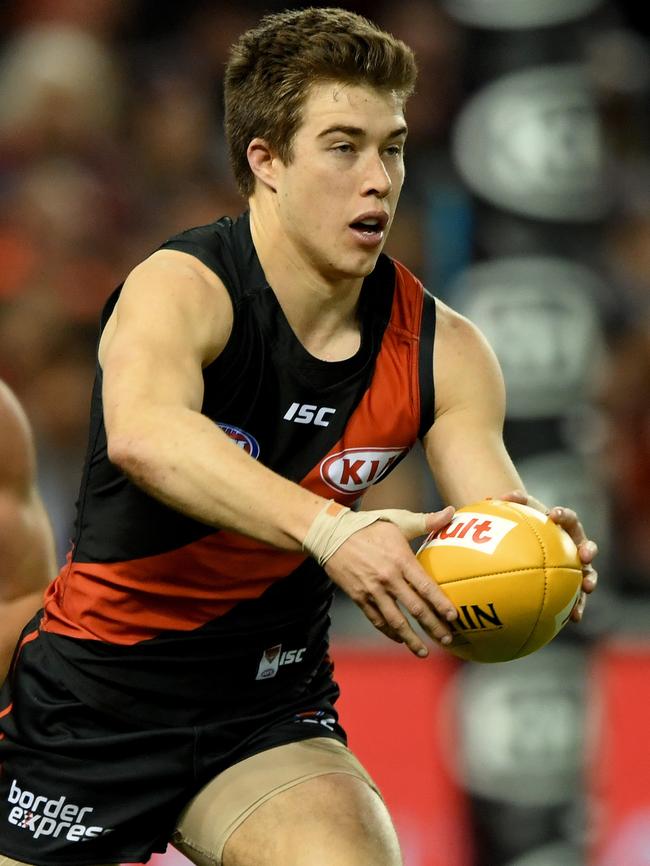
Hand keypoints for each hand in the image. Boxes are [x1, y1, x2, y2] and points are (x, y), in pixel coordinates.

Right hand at [324, 506, 456, 656]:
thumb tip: (452, 512)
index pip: (426, 587)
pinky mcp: (359, 597)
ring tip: (424, 651)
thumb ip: (427, 521)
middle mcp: (388, 578)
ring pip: (395, 621)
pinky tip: (400, 639)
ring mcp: (372, 590)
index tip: (454, 617)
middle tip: (448, 639)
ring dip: (411, 639)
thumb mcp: (398, 520)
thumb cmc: (369, 526)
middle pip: (415, 609)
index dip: (441, 604)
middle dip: (433, 627)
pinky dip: (389, 632)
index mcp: (401, 560)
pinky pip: (377, 619)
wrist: (332, 534)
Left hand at [500, 490, 597, 622]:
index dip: (563, 515)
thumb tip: (495, 497)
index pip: (568, 518)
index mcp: (564, 527)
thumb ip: (510, 504)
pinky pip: (576, 598)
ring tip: (588, 587)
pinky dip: (577, 607)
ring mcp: (576, 567)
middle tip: (584, 554)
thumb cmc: (524, 526)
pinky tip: (574, 618)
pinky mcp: (572, 586)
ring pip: (588, 573)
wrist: (529, 544)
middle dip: (588, 549)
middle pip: (587, 546)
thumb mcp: (517, 515)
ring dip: (590, 579)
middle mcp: (575, 546)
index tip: (553, 515)